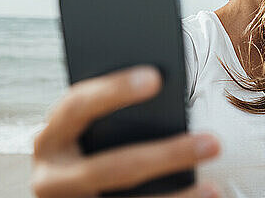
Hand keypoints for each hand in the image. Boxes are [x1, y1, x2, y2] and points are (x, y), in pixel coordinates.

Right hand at [31, 64, 219, 197]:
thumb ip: (113, 117)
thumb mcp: (89, 133)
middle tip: (213, 142)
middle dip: (167, 155)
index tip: (156, 77)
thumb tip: (165, 89)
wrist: (65, 195)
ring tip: (214, 188)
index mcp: (50, 139)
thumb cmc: (88, 149)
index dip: (114, 90)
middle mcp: (51, 178)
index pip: (77, 106)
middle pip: (112, 167)